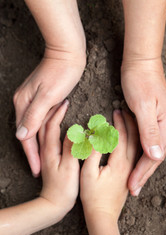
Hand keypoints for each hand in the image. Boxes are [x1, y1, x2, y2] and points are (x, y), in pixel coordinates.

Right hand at [13, 49, 84, 176]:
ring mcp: (33, 101)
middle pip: (28, 134)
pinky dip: (45, 132)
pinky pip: (42, 120)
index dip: (31, 156)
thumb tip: (20, 136)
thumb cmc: (60, 72)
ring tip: (44, 159)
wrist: (67, 53)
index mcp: (23, 104)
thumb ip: (34, 115)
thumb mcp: (47, 95)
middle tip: (38, 170)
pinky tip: (49, 139)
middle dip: (33, 153)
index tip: (36, 171)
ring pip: (35, 128)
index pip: (26, 137)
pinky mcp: (43, 99)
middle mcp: (25, 104)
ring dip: (39, 145)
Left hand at [38, 101, 79, 212]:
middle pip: (44, 125)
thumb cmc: (63, 187)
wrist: (53, 203)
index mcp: (50, 150)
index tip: (64, 103)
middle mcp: (45, 150)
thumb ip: (70, 148)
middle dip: (52, 112)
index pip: (51, 126)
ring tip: (58, 110)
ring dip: (50, 118)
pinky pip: (47, 137)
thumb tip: (73, 131)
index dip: (57, 113)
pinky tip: (56, 127)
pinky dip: (50, 128)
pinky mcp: (48, 158)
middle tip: (61, 102)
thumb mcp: (69, 167)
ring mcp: (45, 154)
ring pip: (44, 131)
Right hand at [80, 110, 138, 234]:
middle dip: (128, 123)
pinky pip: (134, 152)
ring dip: (133, 130)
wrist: (103, 214)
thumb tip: (94, 135)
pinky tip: (131, 137)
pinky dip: (134, 141)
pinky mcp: (129, 173)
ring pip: (136, 145)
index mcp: (119, 162)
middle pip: (133, 138)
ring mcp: (130, 169)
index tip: (115, 112)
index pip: (121, 137)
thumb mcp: (87, 173)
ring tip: (129, 119)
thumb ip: (92, 153)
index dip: (118, 123)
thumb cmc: (93, 195)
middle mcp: (128, 164)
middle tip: (123, 111)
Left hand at [121, 58, 165, 195]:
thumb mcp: (143, 105)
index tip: (132, 186)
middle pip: (154, 155)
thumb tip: (156, 157)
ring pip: (151, 149)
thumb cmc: (139, 81)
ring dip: (141, 165)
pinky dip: (140, 151)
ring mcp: (160, 121)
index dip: (142, 172)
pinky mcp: (153, 117)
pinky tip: (134, 158)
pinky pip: (147, 139)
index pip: (153, 155)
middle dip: (142, 173)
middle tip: (133, 189)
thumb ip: (149, 131)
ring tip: (133, 179)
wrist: (140, 62)